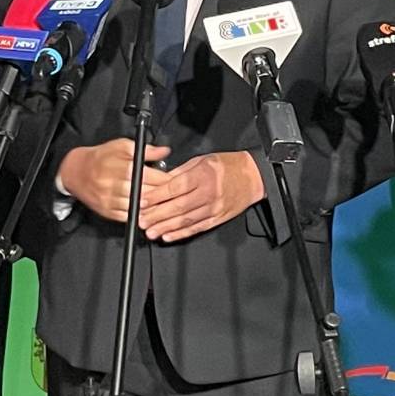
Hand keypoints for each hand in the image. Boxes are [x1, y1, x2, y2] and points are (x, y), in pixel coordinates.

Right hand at [58, 140, 172, 221]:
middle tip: (173, 194)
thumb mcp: (122, 146)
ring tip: (163, 203)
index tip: (174, 181)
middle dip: (162, 194)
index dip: (166, 180)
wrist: (76, 172)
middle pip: (147, 194)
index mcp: (123, 167)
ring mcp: (111, 200)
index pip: (152, 177)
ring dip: (153, 207)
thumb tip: (165, 151)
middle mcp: (116, 185)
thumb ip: (146, 150)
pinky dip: (141, 215)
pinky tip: (148, 211)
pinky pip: (129, 217)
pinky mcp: (107, 212)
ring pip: (139, 207)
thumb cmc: (101, 158)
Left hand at [139, 151, 265, 242]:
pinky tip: (168, 236)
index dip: (157, 196)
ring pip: (186, 220)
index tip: (143, 201)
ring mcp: (214, 208)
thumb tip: (160, 181)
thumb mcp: (202, 160)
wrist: (253, 177)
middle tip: (141, 219)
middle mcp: (209, 192)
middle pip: (178, 206)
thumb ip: (180, 172)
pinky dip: (181, 234)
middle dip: (156, 215)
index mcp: (203, 175)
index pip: (175, 187)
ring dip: (165, 227)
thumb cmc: (228, 166)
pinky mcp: (218, 219)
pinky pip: (197, 228)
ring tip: (150, 231)